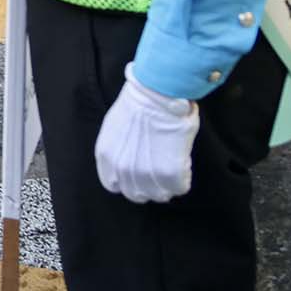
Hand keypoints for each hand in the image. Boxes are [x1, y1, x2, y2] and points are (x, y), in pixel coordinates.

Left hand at [95, 64, 199, 202]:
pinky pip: (180, 188)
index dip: (127, 182)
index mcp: (106, 157)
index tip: (138, 176)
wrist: (155, 95)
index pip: (113, 185)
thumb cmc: (138, 103)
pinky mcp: (169, 173)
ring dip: (167, 184)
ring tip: (173, 166)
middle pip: (136, 195)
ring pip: (160, 195)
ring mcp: (145, 174)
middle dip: (148, 187)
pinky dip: (184, 178)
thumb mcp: (114, 127)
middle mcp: (122, 170)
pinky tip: (183, 163)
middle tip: (160, 174)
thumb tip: (130, 160)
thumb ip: (118, 150)